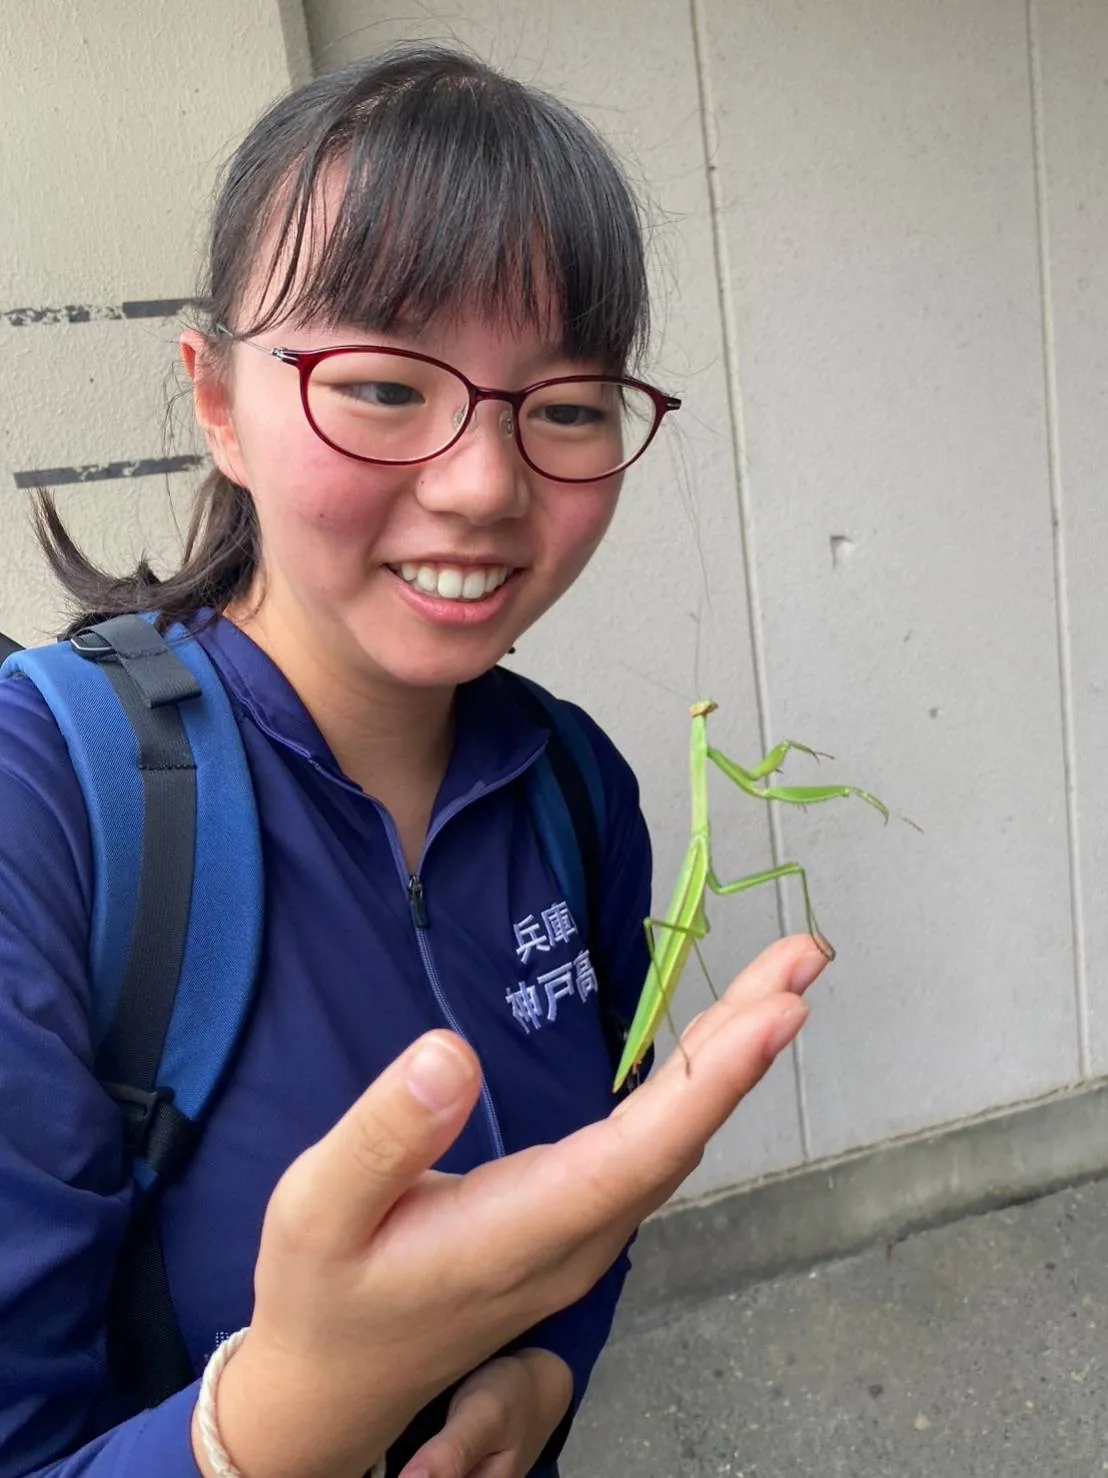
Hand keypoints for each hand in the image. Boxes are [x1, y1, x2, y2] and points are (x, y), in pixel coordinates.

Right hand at [194, 934, 824, 1477]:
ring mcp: (582, 1238)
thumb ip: (384, 1138)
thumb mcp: (318, 1210)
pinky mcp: (574, 1225)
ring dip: (733, 1057)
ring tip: (781, 979)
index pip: (639, 1153)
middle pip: (682, 1136)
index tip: (780, 1014)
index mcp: (519, 1234)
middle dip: (748, 1042)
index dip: (715, 1082)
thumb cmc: (320, 1292)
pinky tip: (717, 1043)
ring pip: (676, 1142)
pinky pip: (655, 1148)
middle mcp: (574, 1240)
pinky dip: (697, 1085)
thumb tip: (450, 1053)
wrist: (331, 1385)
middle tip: (802, 958)